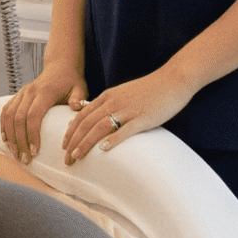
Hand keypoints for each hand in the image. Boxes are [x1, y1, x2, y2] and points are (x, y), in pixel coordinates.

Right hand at [0, 68, 86, 162]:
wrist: (60, 66)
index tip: (35, 151)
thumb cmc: (71, 81)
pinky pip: (6, 111)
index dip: (32, 135)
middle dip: (19, 141)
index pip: (33, 115)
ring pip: (9, 116)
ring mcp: (21, 93)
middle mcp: (29, 92)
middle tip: (24, 159)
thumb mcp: (80, 88)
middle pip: (18, 119)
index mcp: (44, 92)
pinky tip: (6, 139)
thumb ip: (78, 99)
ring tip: (15, 153)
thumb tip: (76, 108)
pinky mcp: (18, 96)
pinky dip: (3, 126)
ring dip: (10, 136)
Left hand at [60, 69, 197, 164]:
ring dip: (86, 142)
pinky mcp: (143, 118)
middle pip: (87, 123)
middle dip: (73, 142)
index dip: (70, 132)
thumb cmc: (148, 89)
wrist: (173, 80)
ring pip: (100, 127)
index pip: (81, 116)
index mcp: (107, 96)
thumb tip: (87, 110)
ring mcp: (128, 110)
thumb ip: (105, 102)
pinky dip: (113, 139)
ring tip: (77, 156)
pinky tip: (103, 149)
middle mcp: (114, 102)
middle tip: (66, 158)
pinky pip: (125, 130)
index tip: (63, 146)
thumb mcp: (121, 92)